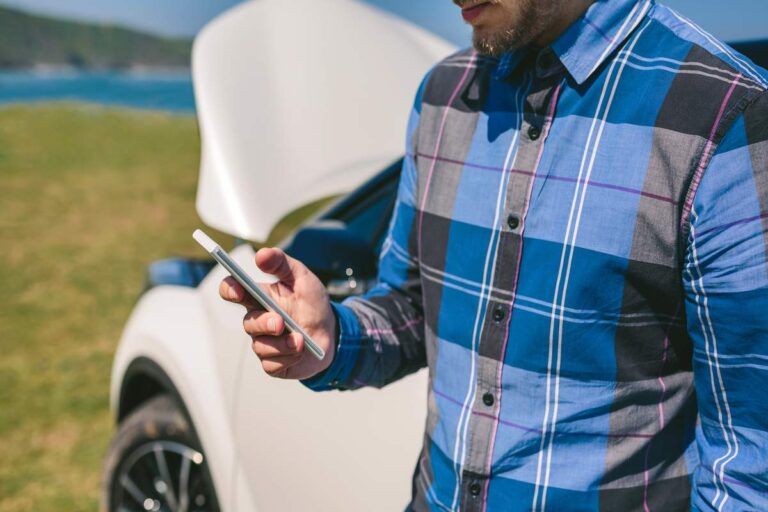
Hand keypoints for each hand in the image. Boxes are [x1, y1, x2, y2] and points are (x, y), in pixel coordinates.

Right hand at [219, 247, 335, 378]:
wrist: (332, 334)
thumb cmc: (313, 304)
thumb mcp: (302, 278)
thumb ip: (282, 264)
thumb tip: (261, 254)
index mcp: (259, 297)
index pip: (233, 290)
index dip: (230, 289)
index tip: (237, 289)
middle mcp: (257, 320)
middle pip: (248, 322)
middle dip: (263, 323)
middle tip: (280, 322)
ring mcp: (263, 343)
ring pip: (260, 346)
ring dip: (283, 344)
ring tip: (301, 340)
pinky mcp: (272, 363)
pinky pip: (272, 364)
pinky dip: (289, 358)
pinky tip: (301, 352)